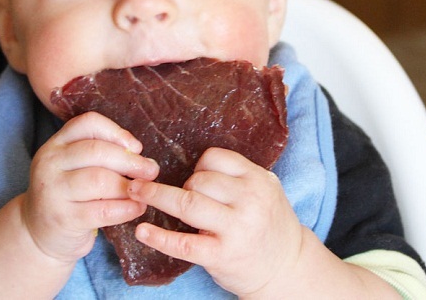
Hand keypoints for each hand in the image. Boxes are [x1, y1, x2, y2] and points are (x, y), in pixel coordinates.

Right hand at [22, 112, 158, 263]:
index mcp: (56, 145)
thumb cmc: (69, 196)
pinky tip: (136, 208)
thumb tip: (139, 154)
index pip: (88, 124)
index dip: (117, 132)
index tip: (136, 148)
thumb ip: (102, 155)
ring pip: (99, 180)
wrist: (39, 234)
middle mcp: (49, 163)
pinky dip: (125, 209)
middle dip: (130, 161)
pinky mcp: (63, 218)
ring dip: (128, 186)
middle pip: (97, 151)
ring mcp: (52, 191)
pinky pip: (102, 210)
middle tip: (151, 171)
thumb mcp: (76, 168)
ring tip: (144, 192)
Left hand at [127, 147, 303, 295]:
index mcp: (258, 179)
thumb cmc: (270, 225)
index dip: (199, 166)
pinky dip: (159, 237)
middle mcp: (249, 200)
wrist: (288, 269)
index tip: (194, 177)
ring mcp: (236, 229)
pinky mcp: (222, 255)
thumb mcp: (265, 190)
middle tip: (181, 198)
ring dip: (157, 197)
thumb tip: (195, 164)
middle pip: (199, 180)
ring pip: (187, 203)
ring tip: (137, 193)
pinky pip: (183, 243)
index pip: (216, 158)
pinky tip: (142, 231)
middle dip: (184, 186)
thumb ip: (238, 176)